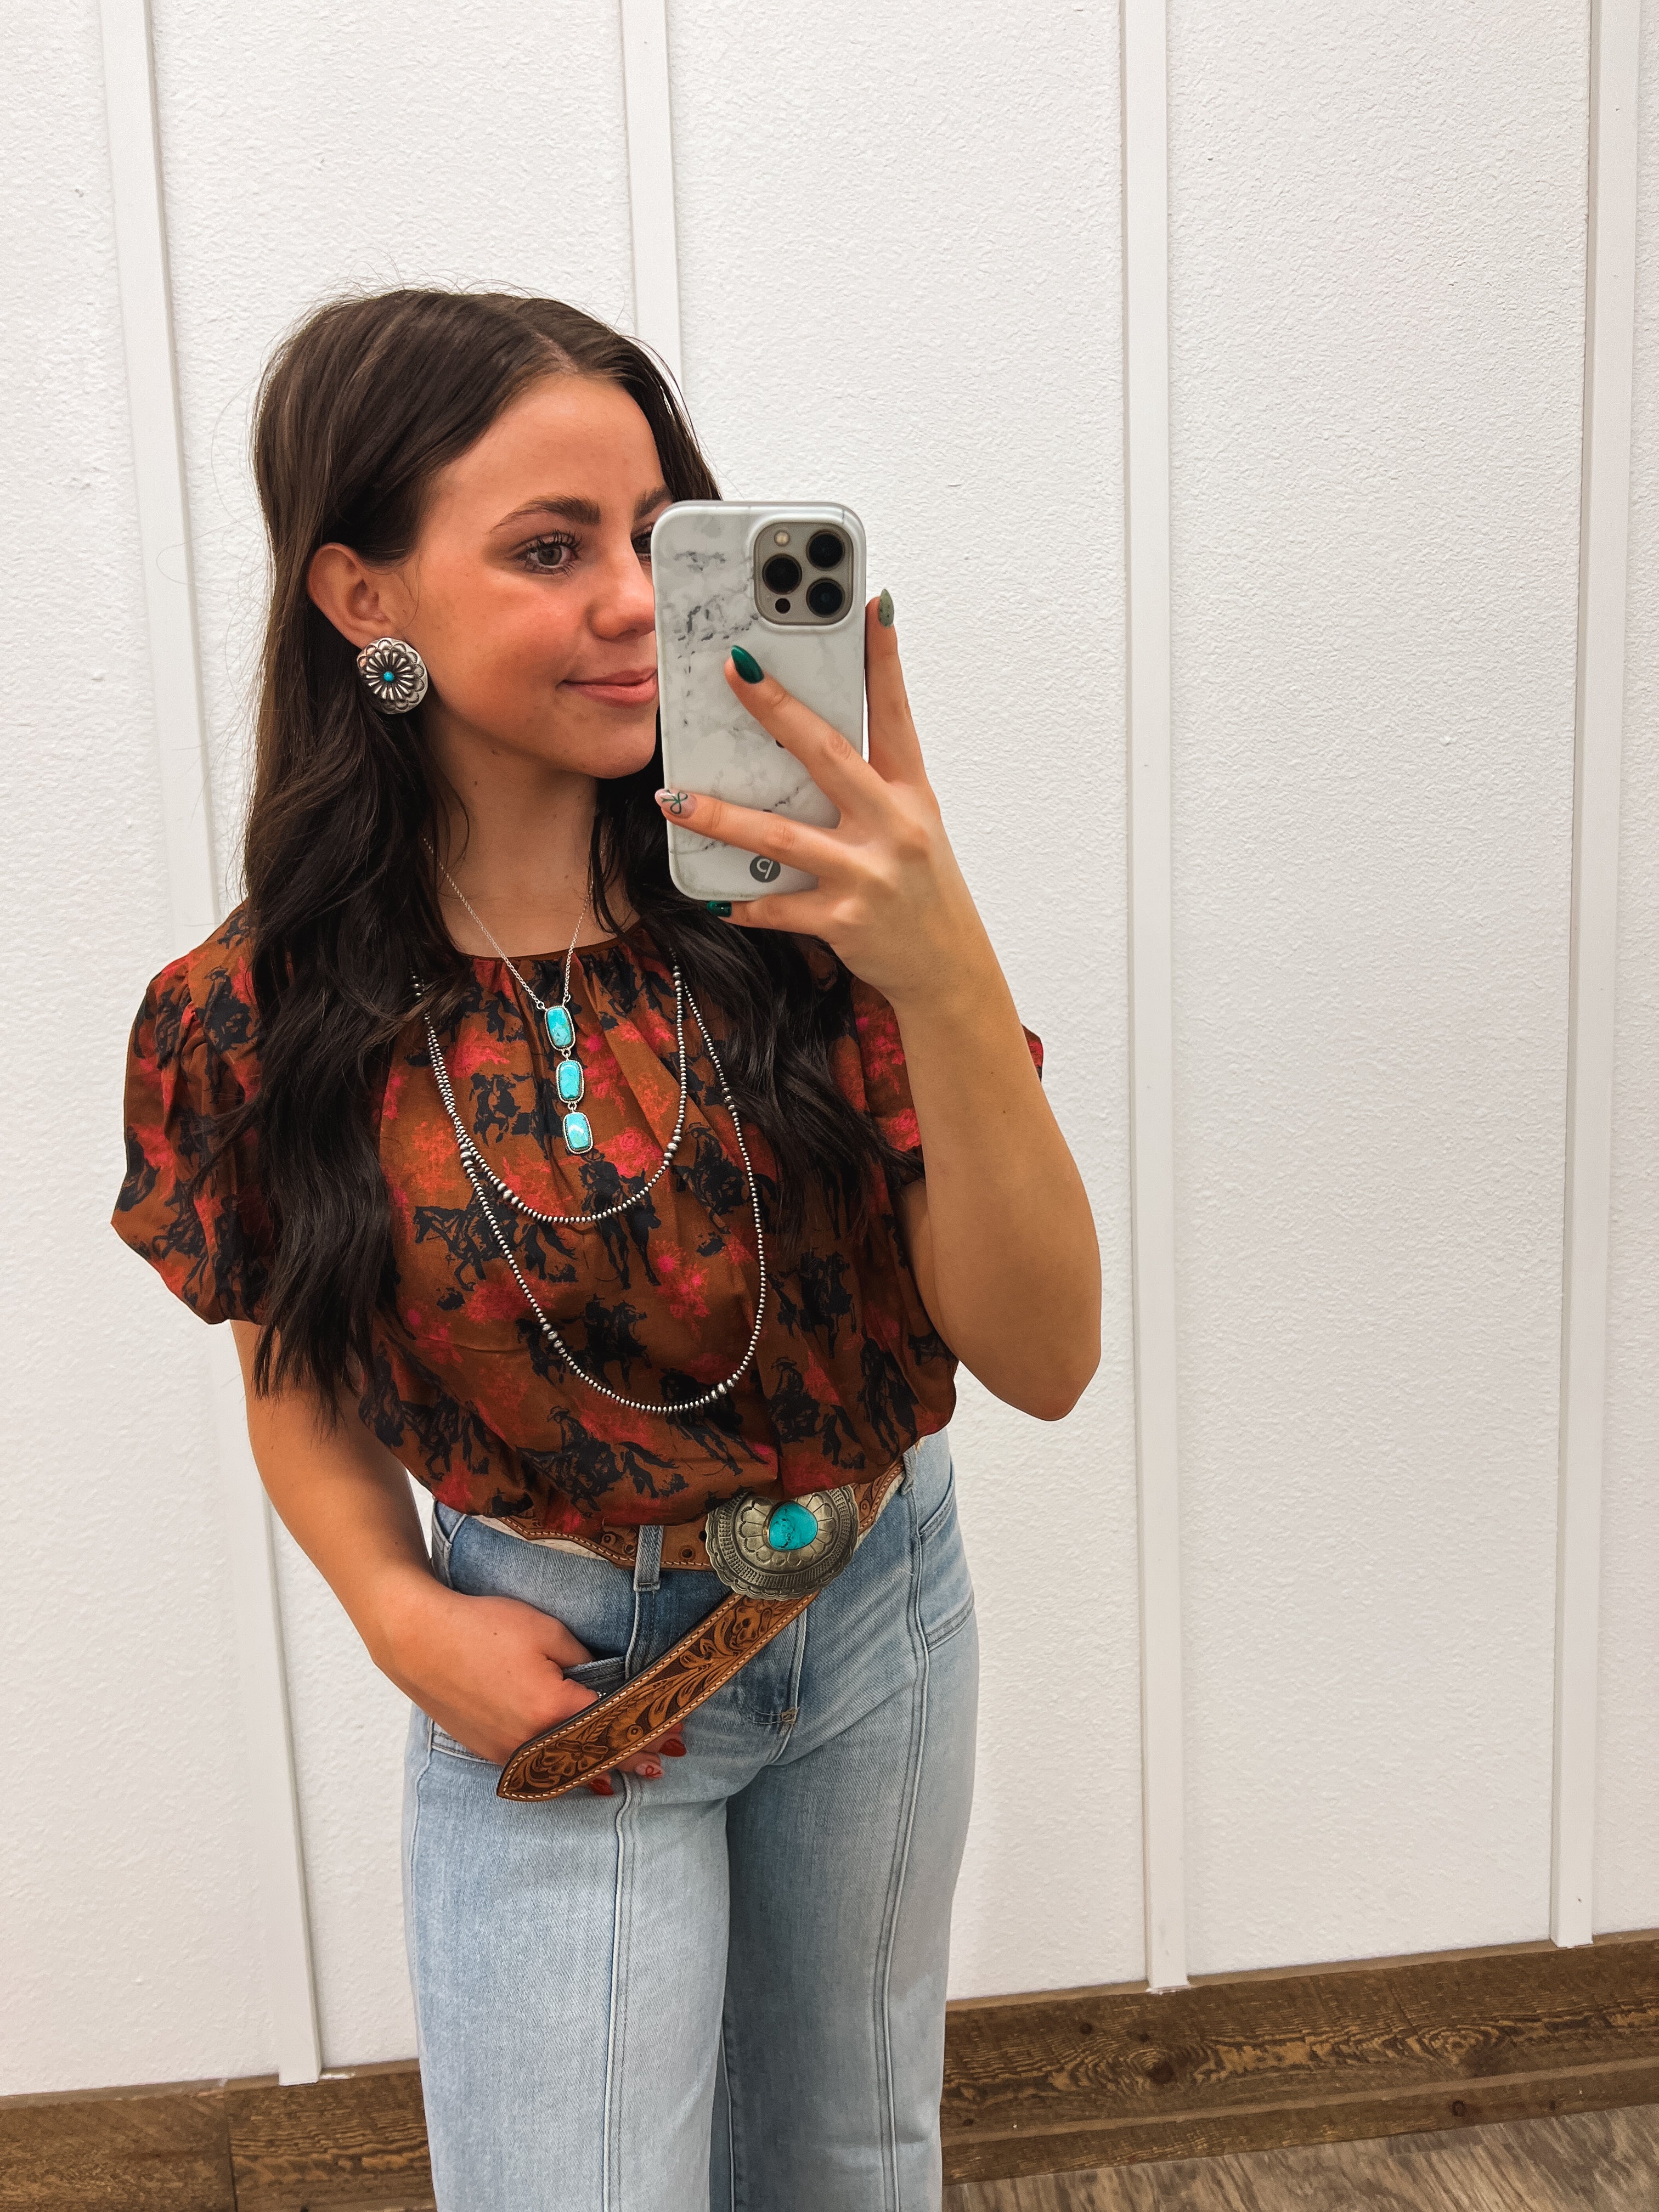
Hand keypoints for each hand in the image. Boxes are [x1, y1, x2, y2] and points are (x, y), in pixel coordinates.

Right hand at [376, 1577, 683, 1794]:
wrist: (417, 1639)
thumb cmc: (483, 1626)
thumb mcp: (546, 1631)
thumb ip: (585, 1661)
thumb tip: (607, 1681)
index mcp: (553, 1708)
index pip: (615, 1726)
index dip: (648, 1731)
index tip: (676, 1732)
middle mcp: (531, 1740)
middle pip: (595, 1756)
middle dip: (633, 1758)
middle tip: (666, 1762)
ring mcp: (507, 1751)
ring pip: (565, 1771)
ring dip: (600, 1771)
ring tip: (632, 1776)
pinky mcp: (488, 1750)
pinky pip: (536, 1770)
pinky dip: (563, 1773)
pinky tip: (579, 1777)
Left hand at [655, 596, 993, 1009]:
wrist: (949, 967)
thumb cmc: (922, 889)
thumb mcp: (912, 824)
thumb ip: (870, 782)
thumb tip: (810, 735)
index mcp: (910, 792)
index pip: (895, 712)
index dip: (883, 657)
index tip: (867, 603)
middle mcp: (893, 824)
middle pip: (829, 753)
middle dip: (779, 708)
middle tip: (737, 668)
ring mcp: (868, 872)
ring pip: (781, 835)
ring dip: (722, 816)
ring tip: (675, 799)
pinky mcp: (845, 918)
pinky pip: (778, 906)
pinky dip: (743, 901)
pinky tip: (714, 895)